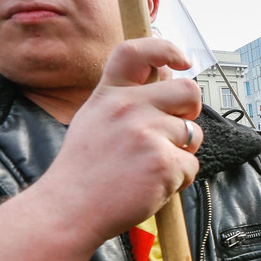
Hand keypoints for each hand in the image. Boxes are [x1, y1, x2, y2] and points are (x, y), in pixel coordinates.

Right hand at [42, 37, 203, 241]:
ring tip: (151, 168)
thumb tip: (167, 75)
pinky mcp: (163, 162)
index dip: (166, 49)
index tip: (182, 60)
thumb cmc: (83, 171)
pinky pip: (191, 165)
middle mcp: (128, 108)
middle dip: (191, 110)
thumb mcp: (94, 120)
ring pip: (192, 133)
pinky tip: (152, 186)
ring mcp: (147, 133)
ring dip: (182, 152)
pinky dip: (179, 180)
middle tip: (178, 130)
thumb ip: (126, 99)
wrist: (68, 211)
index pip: (138, 52)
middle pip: (188, 90)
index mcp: (109, 94)